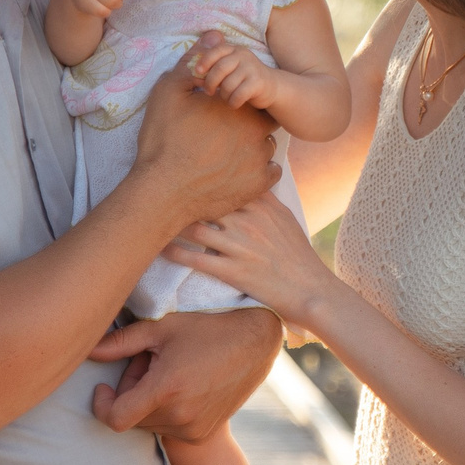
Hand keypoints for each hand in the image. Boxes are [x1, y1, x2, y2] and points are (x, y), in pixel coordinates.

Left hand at [90, 306, 282, 436]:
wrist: (254, 343)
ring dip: (149, 402)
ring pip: (150, 423)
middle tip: (147, 363)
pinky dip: (167, 410)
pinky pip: (170, 427)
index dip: (101, 404)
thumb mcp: (161, 329)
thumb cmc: (206, 328)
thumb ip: (120, 343)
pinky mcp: (204, 432)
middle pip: (132, 418)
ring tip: (168, 371)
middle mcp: (179, 415)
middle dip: (131, 393)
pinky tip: (183, 385)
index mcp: (165, 389)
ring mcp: (193, 427)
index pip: (115, 418)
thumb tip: (87, 350)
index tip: (102, 387)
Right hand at [131, 63, 279, 222]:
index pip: (254, 95)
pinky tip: (238, 171)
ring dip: (254, 147)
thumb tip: (215, 34)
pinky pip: (271, 173)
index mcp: (238, 106)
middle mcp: (257, 130)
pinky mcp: (258, 185)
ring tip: (228, 154)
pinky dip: (259, 172)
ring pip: (267, 146)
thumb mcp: (170, 91)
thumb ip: (195, 62)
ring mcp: (260, 160)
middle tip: (226, 133)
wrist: (163, 191)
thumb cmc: (164, 138)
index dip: (241, 101)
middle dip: (251, 123)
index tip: (225, 110)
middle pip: (265, 121)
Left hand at [164, 194, 335, 329]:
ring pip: (195, 227)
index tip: (180, 175)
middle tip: (157, 194)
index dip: (199, 178)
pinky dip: (174, 253)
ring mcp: (239, 246)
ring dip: (172, 223)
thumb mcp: (286, 218)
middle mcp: (249, 220)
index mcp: (262, 205)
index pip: (224, 183)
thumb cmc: (298, 256)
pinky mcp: (232, 271)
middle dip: (180, 196)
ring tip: (154, 220)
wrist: (310, 290)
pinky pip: (195, 258)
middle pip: (204, 201)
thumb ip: (264, 199)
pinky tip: (160, 249)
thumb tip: (247, 183)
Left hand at [189, 31, 277, 111]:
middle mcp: (244, 56)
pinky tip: (234, 103)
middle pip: (219, 68)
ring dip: (224, 95)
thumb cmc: (243, 79)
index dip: (204, 61)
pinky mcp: (258, 82)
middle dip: (210, 82)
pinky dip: (233, 102)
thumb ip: (212, 69)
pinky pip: (238, 95)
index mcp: (234, 50)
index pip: (216, 51)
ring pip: (228, 84)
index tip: (197, 72)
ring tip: (227, 97)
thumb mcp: (228, 70)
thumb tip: (193, 74)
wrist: (272, 87)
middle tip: (209, 91)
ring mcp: (252, 68)